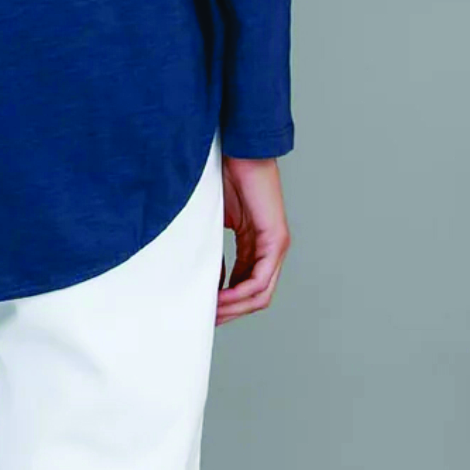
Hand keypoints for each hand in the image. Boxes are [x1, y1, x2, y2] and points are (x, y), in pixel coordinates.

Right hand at [216, 154, 290, 325]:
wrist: (238, 149)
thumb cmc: (223, 176)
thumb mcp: (211, 220)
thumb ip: (209, 246)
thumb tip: (193, 274)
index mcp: (255, 244)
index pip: (244, 286)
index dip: (224, 303)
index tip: (202, 311)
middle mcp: (270, 249)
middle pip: (254, 297)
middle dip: (228, 312)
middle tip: (204, 320)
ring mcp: (276, 245)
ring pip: (259, 293)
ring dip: (233, 307)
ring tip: (209, 312)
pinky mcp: (276, 238)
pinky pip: (260, 279)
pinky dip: (240, 292)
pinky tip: (220, 297)